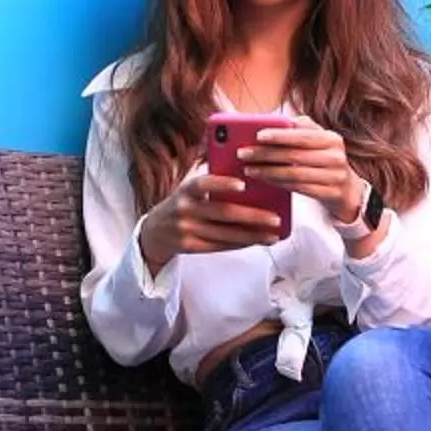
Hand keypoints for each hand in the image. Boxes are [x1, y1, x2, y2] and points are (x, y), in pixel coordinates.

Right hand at [139, 174, 285, 272]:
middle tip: (276, 219)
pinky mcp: (189, 247)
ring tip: (273, 235)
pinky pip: (220, 246)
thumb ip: (212, 184)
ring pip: (225, 234)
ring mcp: (186, 230)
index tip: (243, 185)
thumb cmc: (183, 204)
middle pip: (223, 214)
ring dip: (252, 236)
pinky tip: (257, 241)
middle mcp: (184, 209)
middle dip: (252, 217)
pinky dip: (240, 243)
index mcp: (186, 189)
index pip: (203, 184)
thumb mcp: (190, 190)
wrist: (155, 231)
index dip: (222, 184)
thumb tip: (251, 183)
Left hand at [237, 121, 367, 226]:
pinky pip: (299, 188)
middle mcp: (336, 157)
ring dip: (268, 171)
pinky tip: (264, 179)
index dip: (279, 135)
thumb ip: (302, 128)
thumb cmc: (325, 160)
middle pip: (295, 155)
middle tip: (243, 153)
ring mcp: (335, 177)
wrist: (348, 190)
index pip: (302, 136)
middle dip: (266, 154)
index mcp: (332, 139)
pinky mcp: (330, 194)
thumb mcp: (320, 141)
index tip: (257, 135)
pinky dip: (278, 184)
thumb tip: (276, 120)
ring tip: (248, 169)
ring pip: (294, 174)